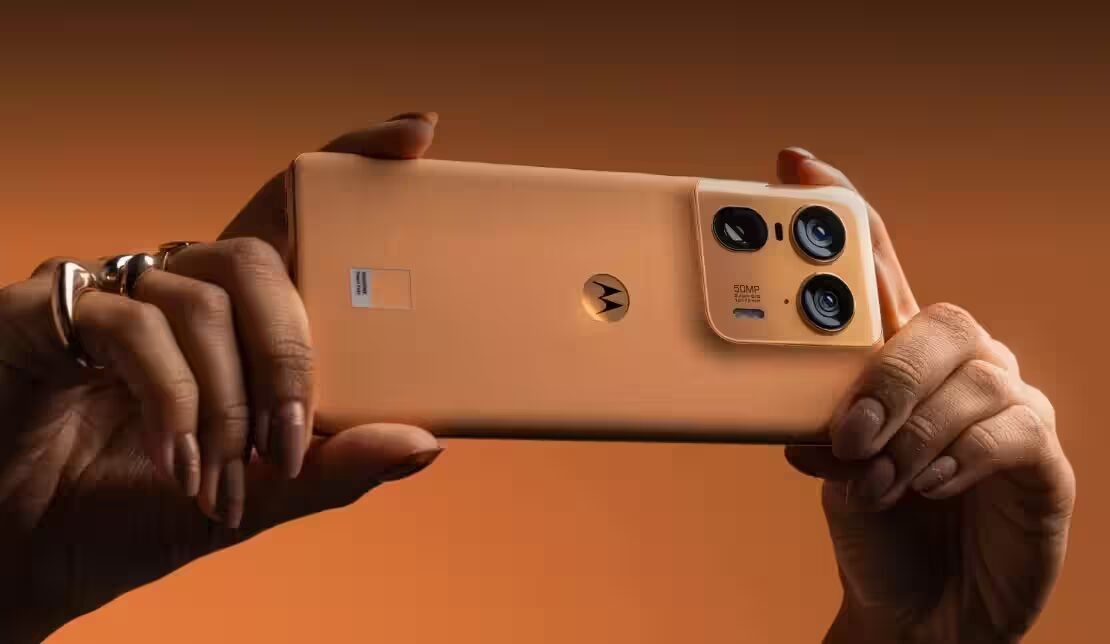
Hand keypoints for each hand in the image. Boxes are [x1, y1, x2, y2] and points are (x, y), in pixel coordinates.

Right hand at [0, 113, 441, 642]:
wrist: (33, 558)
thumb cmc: (144, 510)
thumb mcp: (256, 497)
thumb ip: (333, 467)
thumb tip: (426, 444)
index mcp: (237, 317)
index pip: (295, 220)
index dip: (350, 164)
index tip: (418, 133)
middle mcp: (180, 289)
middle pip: (260, 259)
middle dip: (292, 355)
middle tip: (290, 439)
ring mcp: (117, 295)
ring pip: (206, 296)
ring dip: (228, 399)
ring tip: (223, 472)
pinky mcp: (53, 313)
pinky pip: (134, 325)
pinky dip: (169, 397)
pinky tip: (174, 455)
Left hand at [778, 149, 1075, 643]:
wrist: (913, 607)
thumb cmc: (872, 522)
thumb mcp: (827, 462)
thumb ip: (815, 417)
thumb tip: (799, 406)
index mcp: (897, 353)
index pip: (876, 267)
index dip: (841, 209)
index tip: (794, 165)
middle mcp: (957, 364)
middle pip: (935, 320)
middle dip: (886, 374)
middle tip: (846, 431)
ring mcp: (1005, 403)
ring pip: (971, 378)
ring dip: (912, 432)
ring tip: (875, 479)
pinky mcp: (1040, 455)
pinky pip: (1010, 430)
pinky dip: (957, 455)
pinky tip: (923, 482)